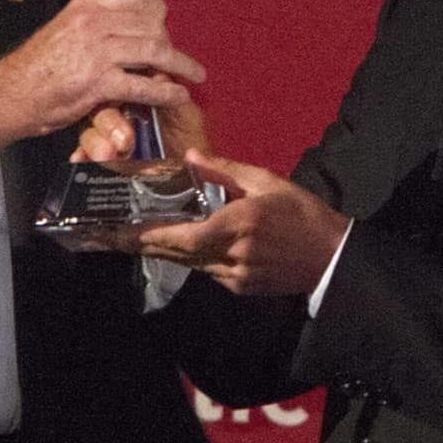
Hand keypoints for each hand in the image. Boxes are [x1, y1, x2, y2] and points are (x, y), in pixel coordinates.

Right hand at [0, 0, 204, 154]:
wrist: (10, 94)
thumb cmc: (36, 68)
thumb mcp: (64, 29)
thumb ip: (94, 24)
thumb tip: (123, 24)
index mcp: (86, 6)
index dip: (155, 6)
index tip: (163, 18)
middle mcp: (94, 23)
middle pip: (151, 24)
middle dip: (168, 42)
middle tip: (177, 57)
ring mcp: (98, 52)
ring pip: (154, 52)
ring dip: (180, 65)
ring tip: (193, 73)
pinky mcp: (100, 82)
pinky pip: (143, 85)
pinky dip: (166, 92)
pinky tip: (177, 96)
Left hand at [133, 149, 348, 294]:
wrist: (332, 257)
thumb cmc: (302, 212)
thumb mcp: (268, 181)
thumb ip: (227, 170)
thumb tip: (192, 155)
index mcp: (243, 223)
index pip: (189, 235)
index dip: (156, 235)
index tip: (127, 229)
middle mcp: (235, 254)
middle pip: (180, 253)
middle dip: (145, 244)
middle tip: (110, 235)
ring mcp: (237, 276)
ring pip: (190, 264)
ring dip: (162, 252)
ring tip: (131, 240)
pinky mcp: (240, 287)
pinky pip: (206, 272)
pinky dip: (188, 258)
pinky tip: (174, 247)